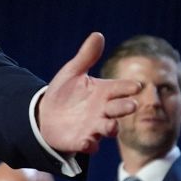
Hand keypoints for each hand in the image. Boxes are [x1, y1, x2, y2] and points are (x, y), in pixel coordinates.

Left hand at [36, 32, 140, 155]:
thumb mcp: (72, 72)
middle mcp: (103, 110)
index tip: (136, 86)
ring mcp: (94, 127)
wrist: (45, 114)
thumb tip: (97, 35)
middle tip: (132, 105)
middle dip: (125, 108)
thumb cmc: (64, 92)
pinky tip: (85, 142)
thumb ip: (86, 56)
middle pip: (119, 109)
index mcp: (104, 92)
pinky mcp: (82, 141)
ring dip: (111, 128)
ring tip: (111, 127)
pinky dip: (88, 144)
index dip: (128, 88)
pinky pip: (89, 145)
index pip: (120, 89)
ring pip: (108, 129)